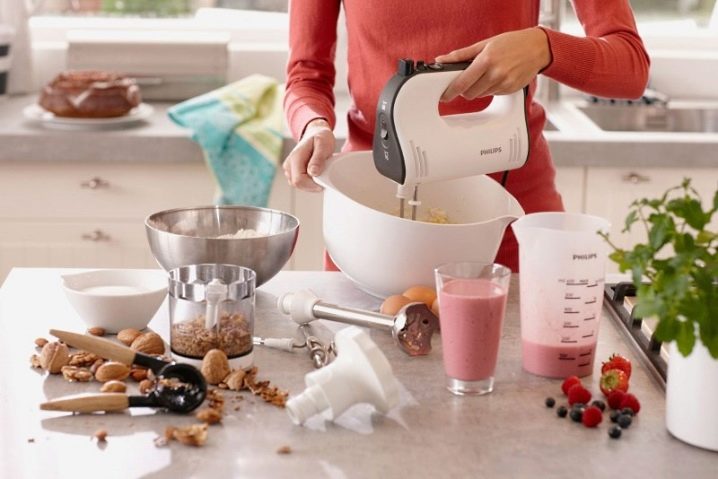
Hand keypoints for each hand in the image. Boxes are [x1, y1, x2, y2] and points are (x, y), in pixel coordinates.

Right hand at [283, 118, 335, 191]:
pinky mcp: (291, 172)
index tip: (323, 185)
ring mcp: (289, 168)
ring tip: (319, 174)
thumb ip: (318, 158)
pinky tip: (315, 176)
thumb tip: (312, 172)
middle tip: (323, 179)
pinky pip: (299, 183)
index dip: (311, 186)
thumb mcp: (324, 145)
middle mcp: (289, 163)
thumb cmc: (321, 138)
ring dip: (310, 185)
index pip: (298, 180)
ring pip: (298, 185)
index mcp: (295, 157)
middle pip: (297, 184)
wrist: (315, 133)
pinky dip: (308, 183)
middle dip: (311, 186)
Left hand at [435, 27, 550, 101]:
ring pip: (481, 95)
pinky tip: (498, 77)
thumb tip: (442, 60)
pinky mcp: (510, 90)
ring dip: (479, 88)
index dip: (450, 92)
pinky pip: (493, 94)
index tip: (444, 95)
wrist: (537, 48)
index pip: (462, 83)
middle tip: (469, 80)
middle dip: (465, 89)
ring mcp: (504, 83)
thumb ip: (461, 55)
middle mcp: (495, 74)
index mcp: (486, 61)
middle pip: (469, 94)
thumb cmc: (511, 43)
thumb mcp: (484, 44)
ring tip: (487, 74)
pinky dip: (491, 88)